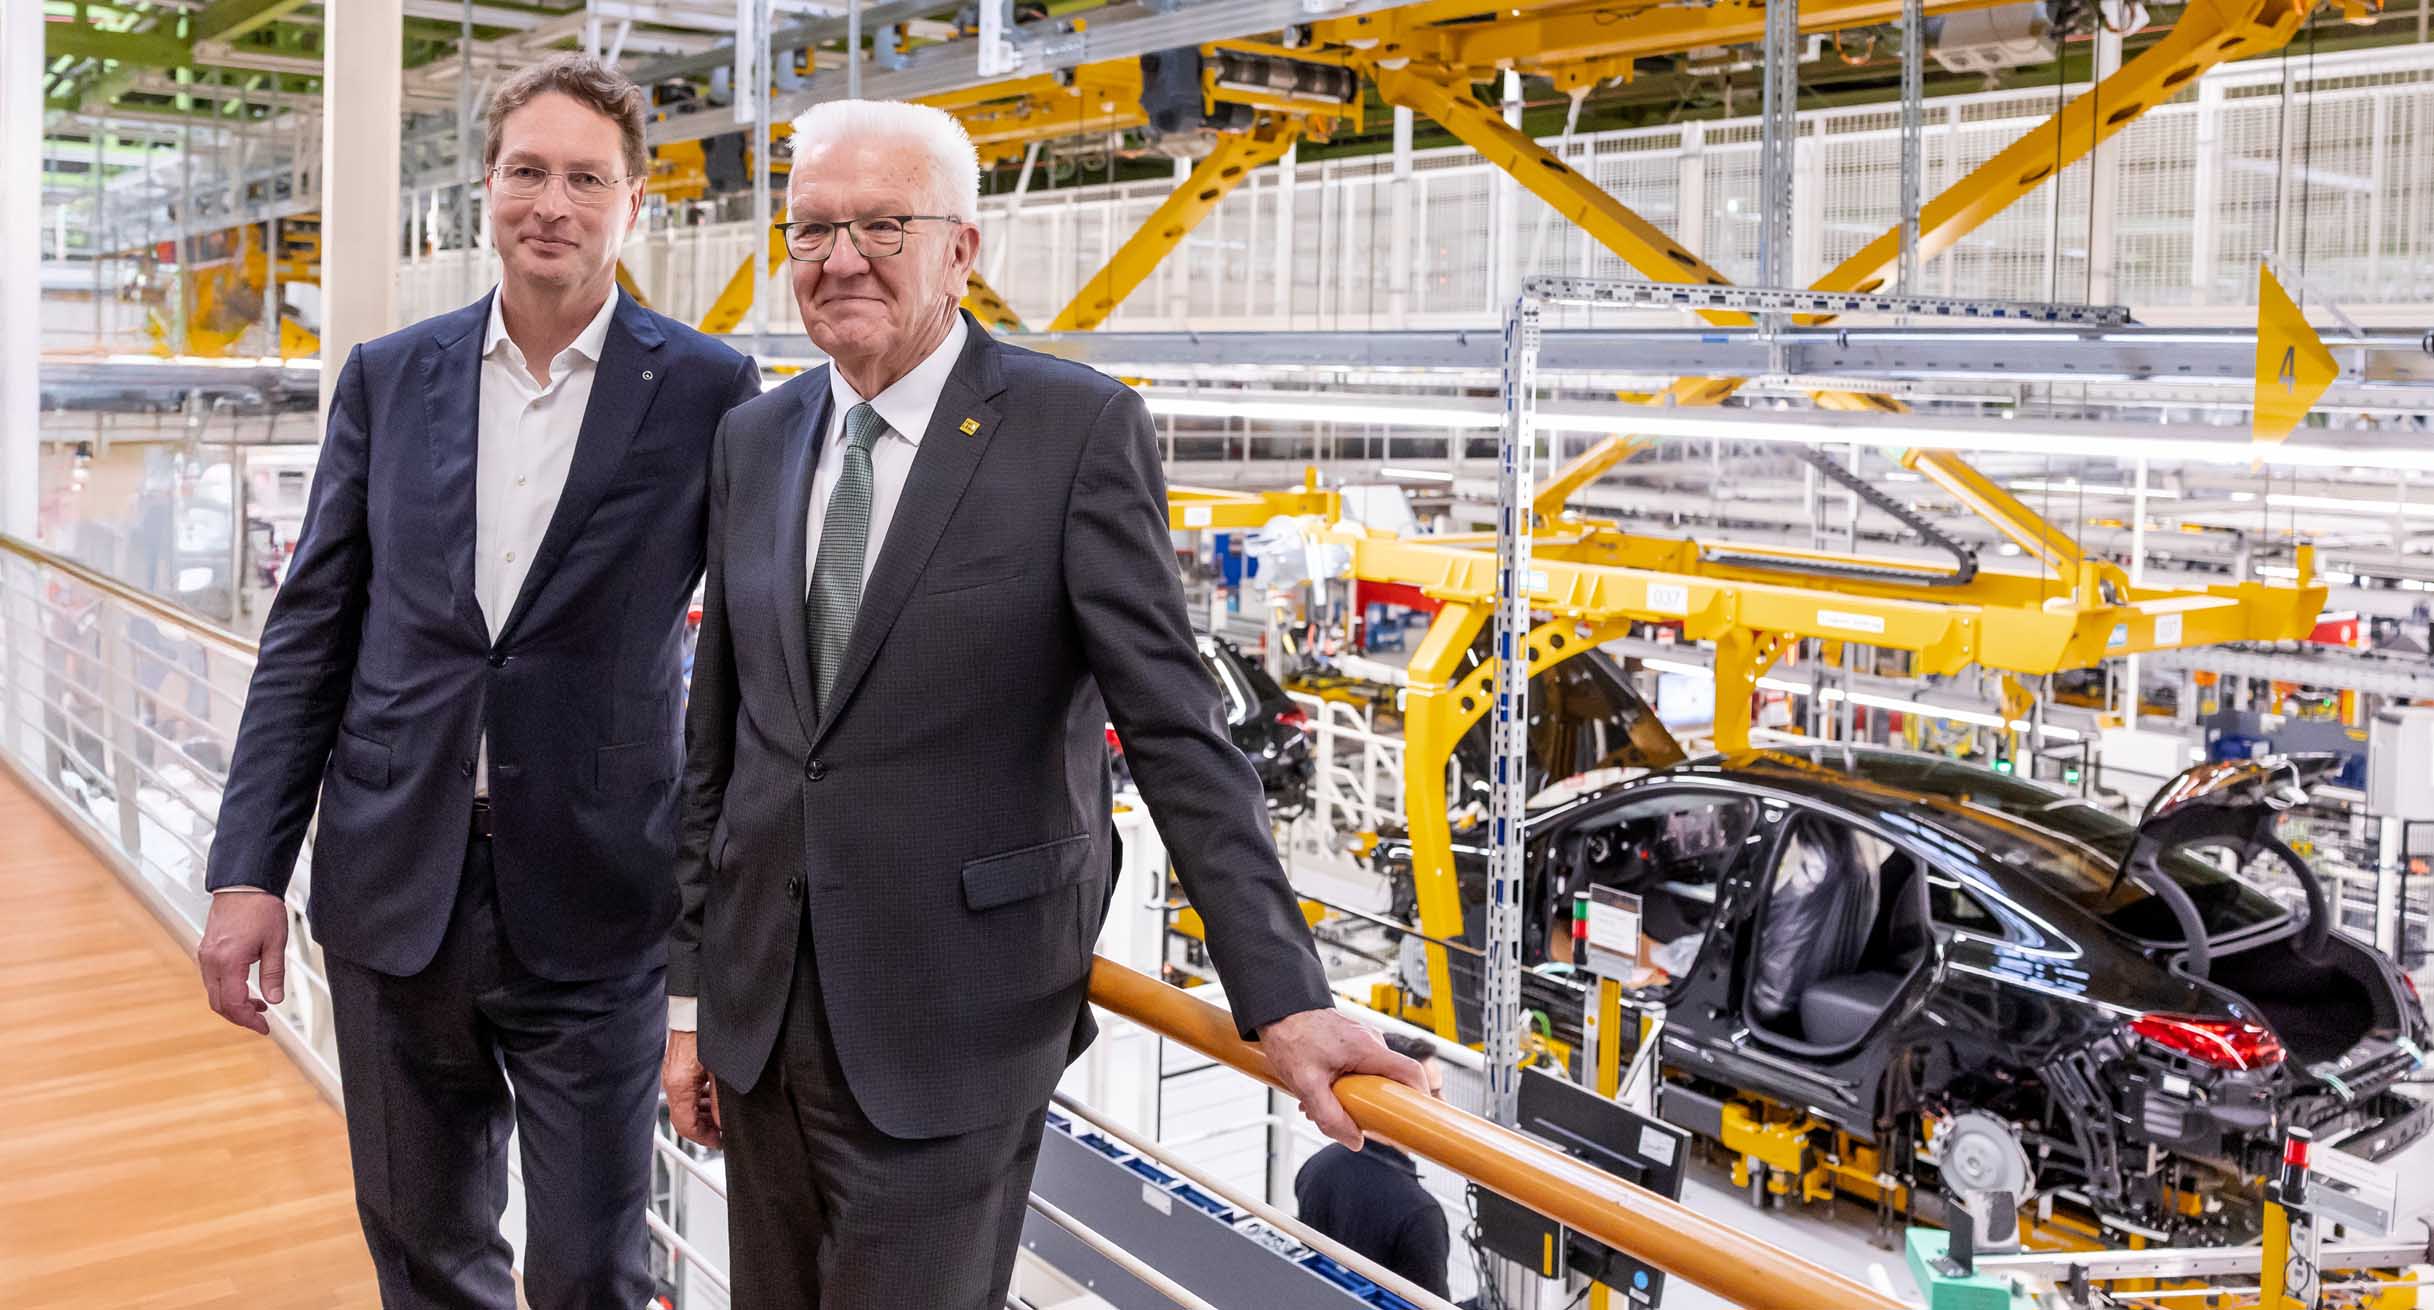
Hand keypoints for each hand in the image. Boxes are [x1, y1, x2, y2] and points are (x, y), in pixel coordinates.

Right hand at [197, 889, 287, 1035]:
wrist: (243, 885)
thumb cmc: (261, 908)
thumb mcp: (276, 942)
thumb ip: (273, 974)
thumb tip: (275, 999)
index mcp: (228, 961)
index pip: (233, 1003)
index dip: (248, 1020)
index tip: (264, 1027)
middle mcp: (211, 961)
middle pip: (219, 1004)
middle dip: (240, 1017)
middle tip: (262, 1021)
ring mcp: (206, 956)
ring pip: (214, 994)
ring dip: (234, 1004)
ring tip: (259, 1004)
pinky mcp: (206, 951)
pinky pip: (213, 981)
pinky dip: (227, 991)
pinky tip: (246, 989)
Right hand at [663, 1029, 723, 1149]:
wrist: (699, 1007)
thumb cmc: (710, 1033)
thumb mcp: (722, 1074)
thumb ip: (721, 1103)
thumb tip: (723, 1124)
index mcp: (679, 1085)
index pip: (685, 1125)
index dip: (704, 1138)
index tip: (719, 1141)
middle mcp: (672, 1079)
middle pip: (684, 1115)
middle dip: (705, 1126)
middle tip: (723, 1130)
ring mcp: (673, 1071)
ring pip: (686, 1103)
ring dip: (704, 1112)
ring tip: (722, 1114)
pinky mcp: (679, 1063)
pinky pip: (687, 1088)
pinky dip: (701, 1097)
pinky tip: (716, 1096)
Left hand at [1258, 1007, 1428, 1149]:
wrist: (1276, 1010)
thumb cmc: (1290, 1036)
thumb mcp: (1307, 1085)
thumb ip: (1330, 1116)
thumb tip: (1353, 1140)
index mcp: (1368, 1048)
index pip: (1411, 1072)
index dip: (1421, 1097)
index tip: (1417, 1118)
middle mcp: (1371, 1041)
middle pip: (1392, 1079)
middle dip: (1377, 1104)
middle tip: (1361, 1120)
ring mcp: (1361, 1039)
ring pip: (1372, 1076)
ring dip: (1354, 1095)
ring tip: (1326, 1103)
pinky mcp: (1350, 1041)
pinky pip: (1359, 1068)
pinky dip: (1345, 1084)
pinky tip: (1320, 1091)